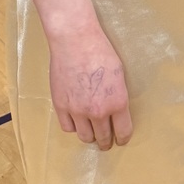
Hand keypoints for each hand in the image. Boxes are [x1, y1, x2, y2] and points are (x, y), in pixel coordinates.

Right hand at [49, 29, 132, 150]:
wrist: (76, 41)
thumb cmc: (101, 51)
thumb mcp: (119, 74)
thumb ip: (118, 96)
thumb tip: (116, 110)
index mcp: (117, 102)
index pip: (123, 131)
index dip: (123, 138)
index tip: (121, 139)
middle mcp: (98, 111)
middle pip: (103, 138)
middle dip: (106, 141)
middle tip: (106, 141)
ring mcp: (77, 111)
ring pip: (85, 136)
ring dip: (90, 136)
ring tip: (92, 132)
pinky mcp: (61, 106)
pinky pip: (68, 127)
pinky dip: (73, 126)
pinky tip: (76, 121)